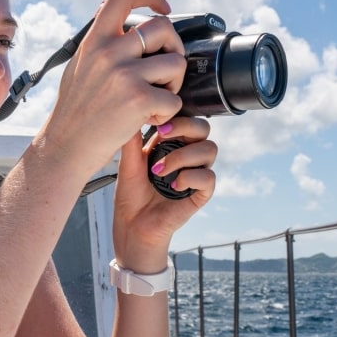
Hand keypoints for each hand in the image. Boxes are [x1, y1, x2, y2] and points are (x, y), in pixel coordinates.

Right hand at [39, 0, 186, 177]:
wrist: (65, 147)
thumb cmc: (74, 111)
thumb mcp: (79, 65)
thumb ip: (98, 41)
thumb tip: (111, 12)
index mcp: (94, 40)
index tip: (163, 7)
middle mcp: (109, 52)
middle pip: (163, 27)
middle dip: (174, 48)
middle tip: (165, 71)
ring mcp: (124, 75)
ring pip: (176, 63)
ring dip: (174, 84)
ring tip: (156, 98)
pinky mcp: (138, 100)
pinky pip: (174, 99)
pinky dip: (168, 112)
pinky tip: (148, 119)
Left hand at [112, 116, 216, 272]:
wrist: (132, 226)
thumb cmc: (130, 197)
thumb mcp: (127, 163)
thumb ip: (132, 139)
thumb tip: (132, 110)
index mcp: (171, 145)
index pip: (186, 119)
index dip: (177, 117)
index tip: (157, 126)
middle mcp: (187, 156)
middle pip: (204, 129)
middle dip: (186, 127)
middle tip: (162, 137)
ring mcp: (195, 174)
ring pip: (210, 149)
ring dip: (183, 156)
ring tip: (159, 171)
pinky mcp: (200, 194)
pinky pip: (209, 177)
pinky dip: (191, 177)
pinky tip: (173, 186)